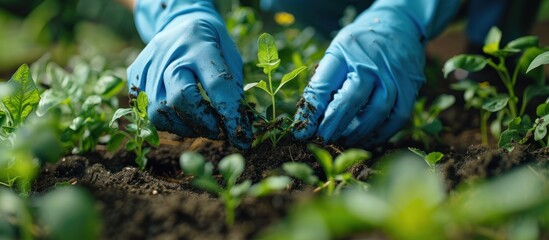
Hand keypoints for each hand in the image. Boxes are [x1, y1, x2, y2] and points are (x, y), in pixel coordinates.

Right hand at [128, 0, 251, 148]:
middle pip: (181, 98)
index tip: (242, 138)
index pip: (217, 85)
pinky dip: (168, 122)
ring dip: (185, 127)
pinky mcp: (135, 75)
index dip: (231, 116)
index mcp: (201, 45)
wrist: (180, 22)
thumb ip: (233, 91)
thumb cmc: (213, 45)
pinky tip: (182, 116)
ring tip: (201, 125)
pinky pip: (146, 111)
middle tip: (218, 132)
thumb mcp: (231, 58)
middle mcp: (171, 54)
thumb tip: (239, 130)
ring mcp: (149, 64)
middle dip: (203, 124)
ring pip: (160, 112)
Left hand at [292, 0, 458, 147]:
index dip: (311, 112)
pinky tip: (365, 139)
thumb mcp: (336, 52)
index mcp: (346, 50)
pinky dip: (379, 134)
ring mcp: (394, 76)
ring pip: (375, 113)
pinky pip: (396, 119)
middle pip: (351, 100)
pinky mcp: (411, 88)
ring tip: (341, 140)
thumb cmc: (359, 45)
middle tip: (322, 138)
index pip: (324, 85)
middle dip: (333, 125)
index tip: (301, 132)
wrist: (400, 24)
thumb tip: (306, 121)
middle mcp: (372, 63)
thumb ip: (323, 82)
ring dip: (356, 133)